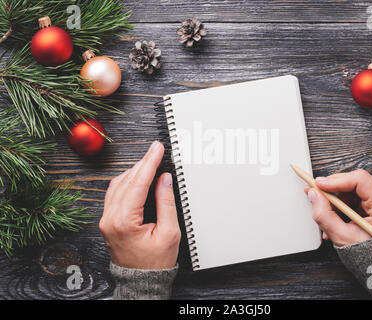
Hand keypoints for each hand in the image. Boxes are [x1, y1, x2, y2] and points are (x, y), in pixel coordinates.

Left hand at [99, 141, 180, 269]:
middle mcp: (110, 218)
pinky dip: (128, 181)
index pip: (137, 183)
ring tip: (151, 162)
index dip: (149, 162)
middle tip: (156, 150)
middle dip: (142, 163)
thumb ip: (166, 202)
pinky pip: (115, 193)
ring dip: (135, 171)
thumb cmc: (155, 262)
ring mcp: (106, 219)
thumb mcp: (169, 232)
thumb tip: (164, 179)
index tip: (157, 149)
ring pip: (118, 184)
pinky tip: (139, 177)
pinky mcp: (108, 220)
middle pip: (126, 180)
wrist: (141, 280)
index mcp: (123, 221)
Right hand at [304, 169, 371, 246]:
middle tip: (315, 196)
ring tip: (328, 217)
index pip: (359, 180)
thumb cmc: (370, 257)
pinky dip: (343, 205)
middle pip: (355, 182)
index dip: (336, 180)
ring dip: (336, 200)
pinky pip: (356, 196)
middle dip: (333, 190)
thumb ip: (325, 215)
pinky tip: (336, 218)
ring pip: (353, 189)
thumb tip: (313, 194)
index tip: (318, 185)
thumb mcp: (342, 237)